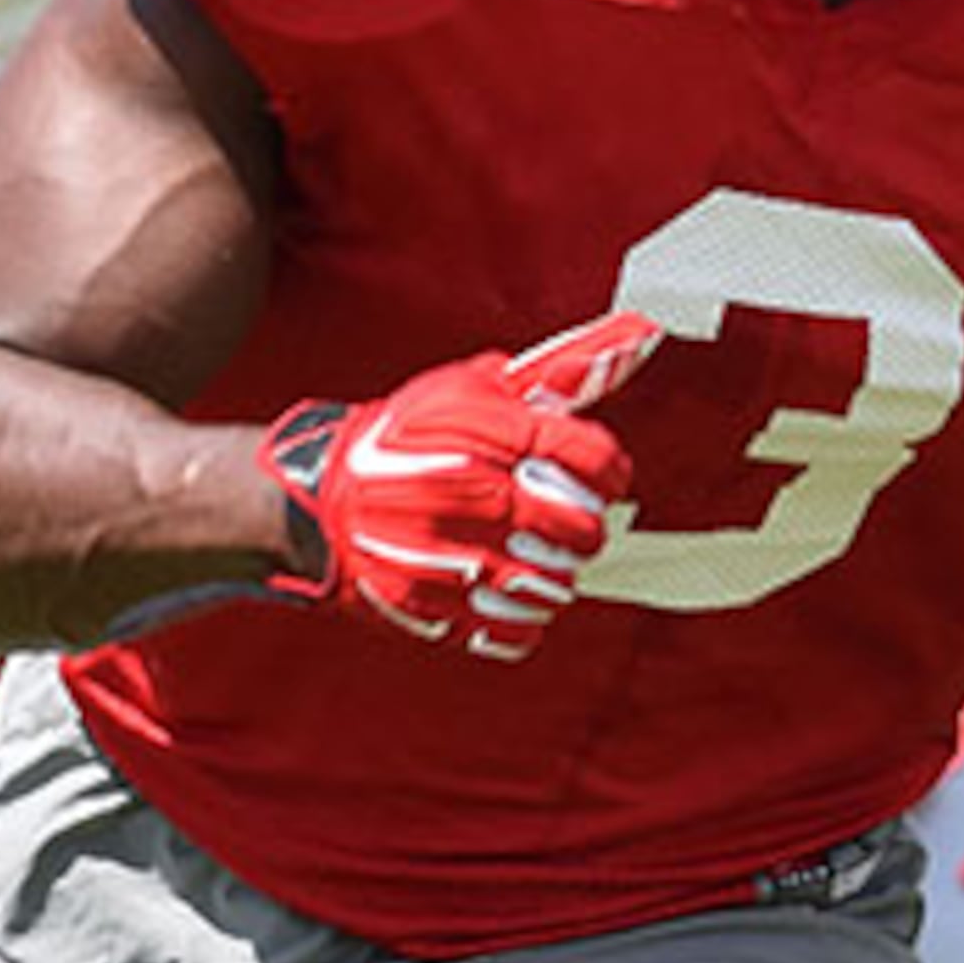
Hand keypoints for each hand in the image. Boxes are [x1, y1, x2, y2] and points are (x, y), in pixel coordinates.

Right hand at [261, 309, 656, 658]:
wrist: (320, 498)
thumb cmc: (409, 435)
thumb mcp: (477, 386)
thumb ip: (562, 367)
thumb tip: (643, 330)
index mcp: (485, 434)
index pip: (596, 460)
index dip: (610, 471)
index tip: (595, 476)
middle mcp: (469, 494)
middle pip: (582, 530)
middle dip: (581, 526)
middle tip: (560, 520)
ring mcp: (450, 557)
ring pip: (554, 587)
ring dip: (551, 574)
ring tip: (527, 555)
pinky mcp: (432, 609)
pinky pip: (516, 632)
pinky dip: (521, 620)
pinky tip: (501, 591)